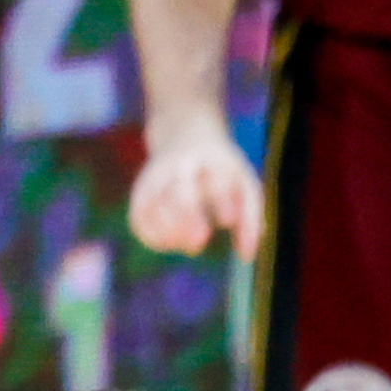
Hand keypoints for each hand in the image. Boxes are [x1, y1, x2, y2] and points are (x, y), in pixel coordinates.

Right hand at [128, 117, 265, 258]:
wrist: (183, 133)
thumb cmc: (221, 168)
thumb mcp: (244, 184)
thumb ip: (251, 220)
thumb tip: (246, 257)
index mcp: (209, 161)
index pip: (214, 181)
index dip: (220, 202)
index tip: (227, 221)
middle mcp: (178, 167)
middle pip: (180, 194)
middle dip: (189, 218)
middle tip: (201, 239)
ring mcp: (155, 178)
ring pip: (154, 208)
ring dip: (171, 234)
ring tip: (191, 245)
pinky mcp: (141, 192)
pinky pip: (138, 219)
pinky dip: (153, 238)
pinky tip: (171, 243)